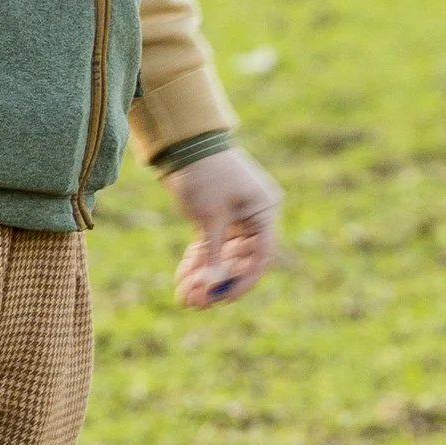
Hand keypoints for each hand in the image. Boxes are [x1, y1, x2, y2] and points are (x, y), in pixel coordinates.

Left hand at [163, 146, 282, 309]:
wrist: (181, 141)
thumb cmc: (203, 173)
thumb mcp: (209, 217)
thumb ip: (213, 253)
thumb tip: (211, 287)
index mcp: (264, 211)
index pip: (261, 256)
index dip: (244, 281)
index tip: (223, 300)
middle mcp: (254, 216)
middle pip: (241, 260)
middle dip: (217, 282)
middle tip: (196, 302)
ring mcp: (235, 217)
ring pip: (223, 256)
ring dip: (205, 276)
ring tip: (184, 296)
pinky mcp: (216, 218)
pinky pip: (211, 246)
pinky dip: (198, 261)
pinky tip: (182, 279)